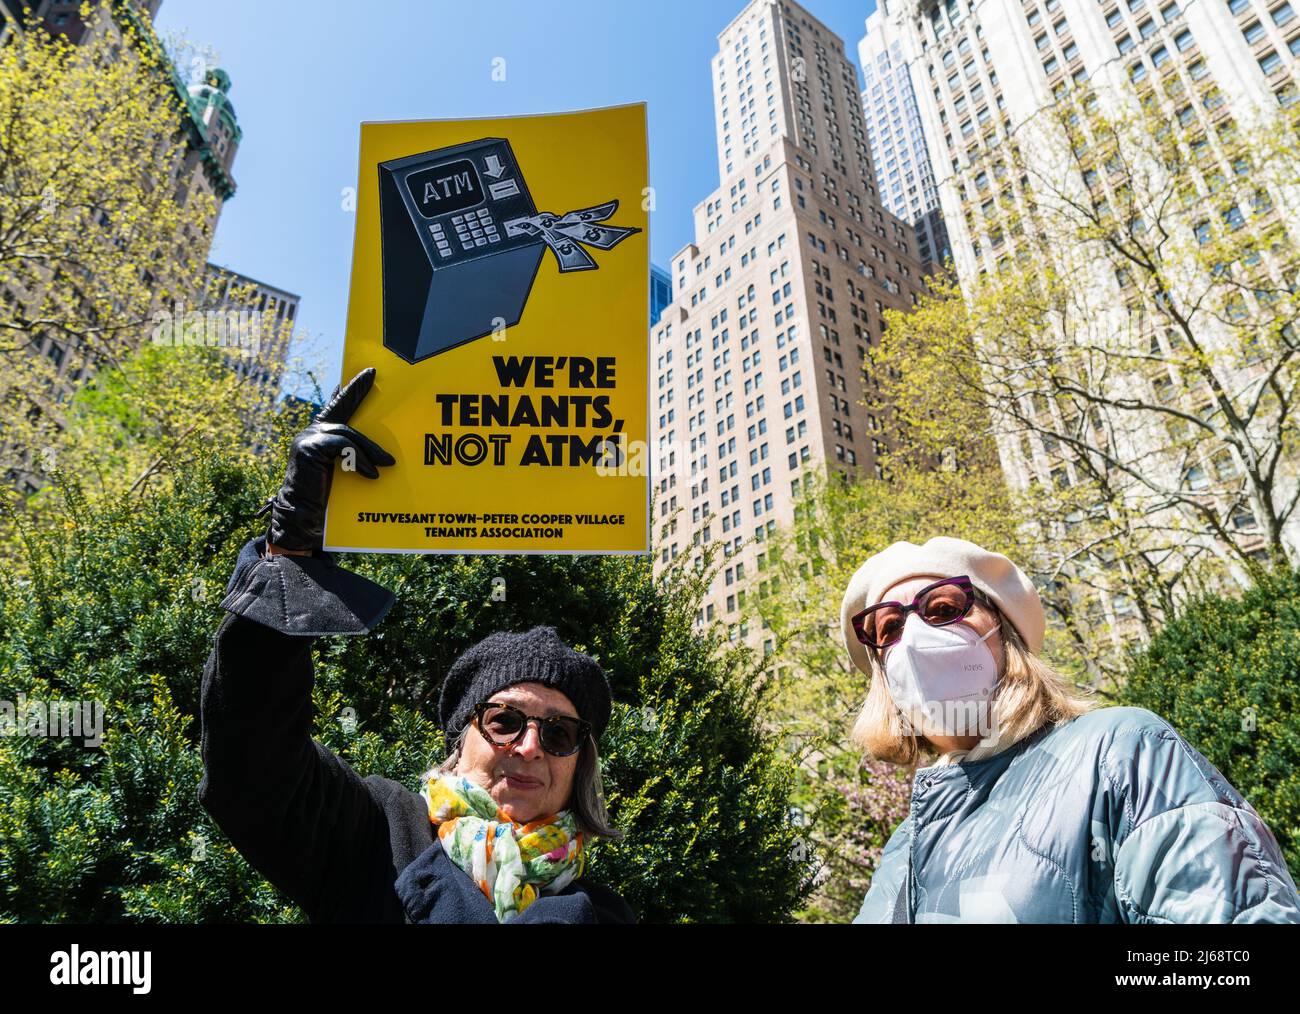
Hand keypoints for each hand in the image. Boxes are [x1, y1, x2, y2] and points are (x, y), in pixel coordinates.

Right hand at [260, 367, 394, 552]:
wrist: (304, 521)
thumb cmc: (329, 501)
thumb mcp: (347, 472)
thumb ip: (356, 455)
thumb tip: (387, 453)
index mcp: (321, 435)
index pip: (338, 406)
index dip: (351, 389)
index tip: (367, 373)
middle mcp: (312, 432)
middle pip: (343, 412)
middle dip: (358, 392)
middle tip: (372, 375)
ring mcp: (307, 439)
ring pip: (347, 433)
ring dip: (370, 449)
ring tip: (388, 465)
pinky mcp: (308, 449)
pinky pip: (342, 447)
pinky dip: (359, 459)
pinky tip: (371, 474)